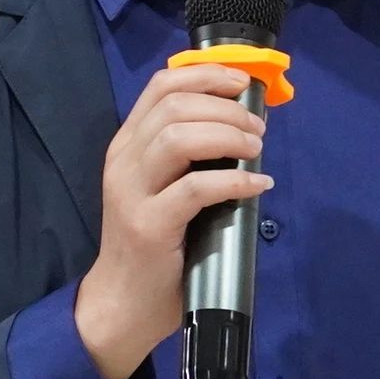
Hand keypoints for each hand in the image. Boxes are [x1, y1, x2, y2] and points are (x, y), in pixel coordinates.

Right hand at [70, 63, 273, 378]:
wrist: (121, 303)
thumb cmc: (151, 245)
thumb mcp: (159, 188)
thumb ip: (185, 157)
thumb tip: (241, 127)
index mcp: (126, 145)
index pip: (160, 86)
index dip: (206, 75)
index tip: (242, 83)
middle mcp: (124, 161)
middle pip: (175, 106)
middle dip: (226, 108)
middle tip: (258, 128)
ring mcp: (132, 192)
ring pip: (179, 137)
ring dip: (229, 136)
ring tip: (256, 149)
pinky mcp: (150, 225)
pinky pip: (196, 188)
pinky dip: (235, 180)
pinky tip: (257, 184)